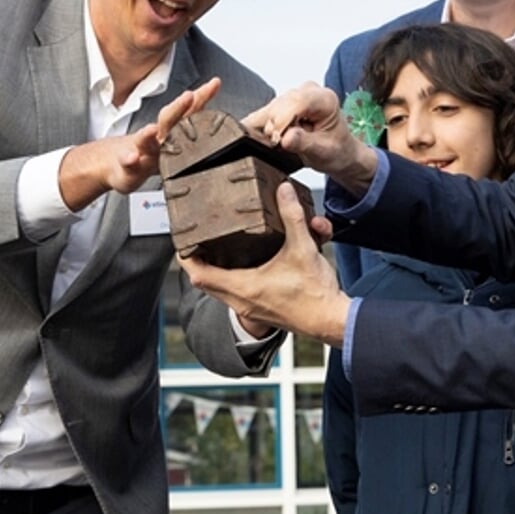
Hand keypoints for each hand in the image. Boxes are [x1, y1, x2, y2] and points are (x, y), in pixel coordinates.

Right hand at [58, 80, 220, 209]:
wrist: (121, 162)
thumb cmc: (151, 149)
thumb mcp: (173, 132)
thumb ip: (193, 114)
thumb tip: (217, 88)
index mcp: (173, 131)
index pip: (190, 111)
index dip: (202, 97)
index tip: (214, 84)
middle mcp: (159, 138)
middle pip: (168, 120)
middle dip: (178, 108)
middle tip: (189, 96)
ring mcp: (142, 152)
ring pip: (144, 141)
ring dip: (147, 135)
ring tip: (151, 130)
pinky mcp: (129, 167)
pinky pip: (129, 164)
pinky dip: (129, 160)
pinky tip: (132, 158)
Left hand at [182, 182, 349, 345]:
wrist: (331, 322)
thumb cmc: (316, 294)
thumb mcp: (303, 249)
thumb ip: (292, 217)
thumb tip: (284, 192)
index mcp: (244, 287)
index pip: (199, 273)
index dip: (186, 256)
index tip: (182, 240)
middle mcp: (242, 301)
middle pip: (205, 281)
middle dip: (199, 261)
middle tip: (196, 242)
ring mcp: (250, 308)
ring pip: (220, 289)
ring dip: (216, 271)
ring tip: (214, 252)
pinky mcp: (261, 310)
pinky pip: (236, 295)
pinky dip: (233, 279)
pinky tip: (244, 267)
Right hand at [244, 84, 377, 190]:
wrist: (338, 152)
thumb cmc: (336, 150)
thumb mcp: (324, 152)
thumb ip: (304, 143)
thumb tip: (286, 138)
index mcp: (325, 99)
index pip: (296, 102)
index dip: (283, 122)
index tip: (280, 141)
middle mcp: (308, 91)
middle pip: (279, 106)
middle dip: (276, 129)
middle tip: (285, 146)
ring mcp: (293, 94)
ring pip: (267, 110)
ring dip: (270, 130)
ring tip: (285, 142)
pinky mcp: (280, 102)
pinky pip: (261, 114)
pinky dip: (263, 129)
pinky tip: (274, 138)